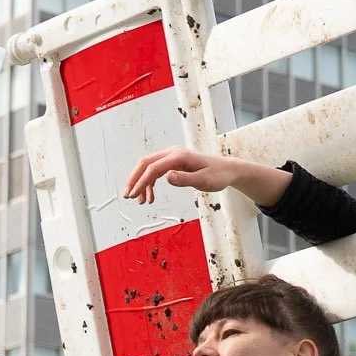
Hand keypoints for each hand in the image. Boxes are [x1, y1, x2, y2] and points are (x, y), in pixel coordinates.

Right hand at [124, 145, 291, 209]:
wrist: (228, 170)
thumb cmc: (218, 175)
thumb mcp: (203, 181)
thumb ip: (184, 179)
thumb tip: (166, 177)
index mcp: (179, 156)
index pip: (153, 168)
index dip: (141, 182)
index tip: (134, 196)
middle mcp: (173, 153)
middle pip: (146, 163)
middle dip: (135, 179)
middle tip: (128, 196)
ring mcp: (173, 157)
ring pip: (149, 167)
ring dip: (142, 183)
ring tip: (141, 201)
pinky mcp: (174, 163)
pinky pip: (156, 171)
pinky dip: (150, 183)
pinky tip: (150, 196)